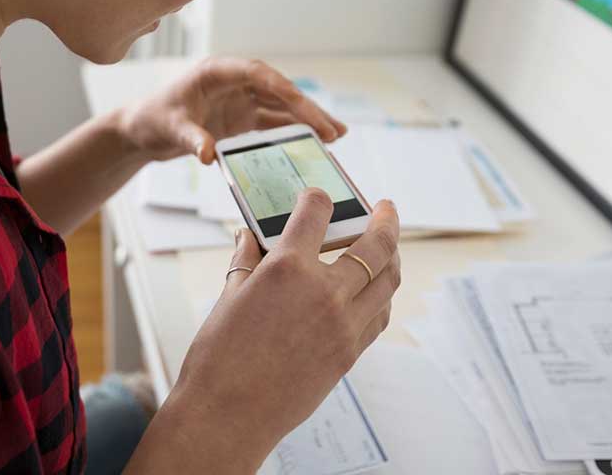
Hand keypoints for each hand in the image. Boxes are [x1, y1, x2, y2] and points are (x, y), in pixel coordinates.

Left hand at [118, 57, 346, 164]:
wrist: (142, 130)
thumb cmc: (152, 120)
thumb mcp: (169, 130)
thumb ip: (191, 139)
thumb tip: (209, 155)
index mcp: (217, 71)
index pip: (257, 74)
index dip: (283, 88)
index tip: (304, 106)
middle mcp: (234, 80)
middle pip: (278, 90)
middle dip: (306, 108)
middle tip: (332, 130)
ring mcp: (241, 97)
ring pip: (282, 105)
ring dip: (308, 119)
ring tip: (336, 135)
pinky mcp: (242, 116)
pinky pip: (274, 121)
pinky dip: (295, 130)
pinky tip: (317, 139)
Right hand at [138, 192, 400, 471]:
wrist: (229, 413)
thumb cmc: (219, 356)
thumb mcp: (228, 296)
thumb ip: (246, 260)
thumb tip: (249, 236)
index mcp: (288, 268)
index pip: (317, 213)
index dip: (317, 198)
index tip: (317, 197)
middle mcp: (325, 291)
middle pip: (376, 243)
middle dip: (386, 219)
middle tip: (386, 207)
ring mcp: (344, 325)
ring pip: (388, 279)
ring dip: (392, 256)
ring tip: (388, 245)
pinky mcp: (350, 353)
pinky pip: (379, 314)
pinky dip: (382, 295)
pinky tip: (373, 289)